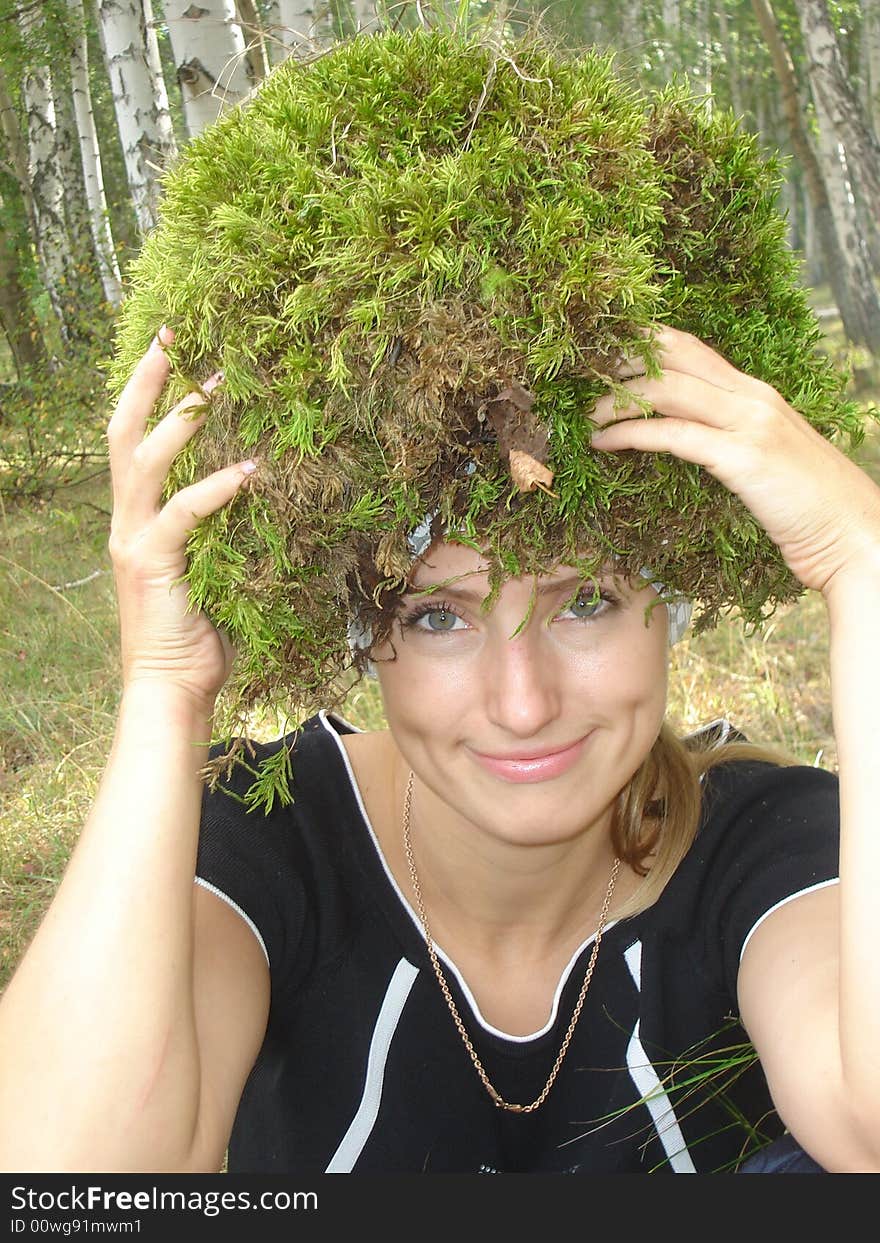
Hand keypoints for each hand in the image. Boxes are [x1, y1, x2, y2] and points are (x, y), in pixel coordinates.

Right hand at [107, 328, 255, 708]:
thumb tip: (270, 503)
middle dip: (147, 380)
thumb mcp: (213, 573)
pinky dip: (216, 487)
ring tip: (217, 384)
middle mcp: (125, 521)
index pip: (131, 441)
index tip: (169, 350)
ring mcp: (134, 540)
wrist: (172, 690)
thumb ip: (225, 534)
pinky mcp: (152, 563)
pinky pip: (183, 513)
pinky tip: (252, 470)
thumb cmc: (199, 638)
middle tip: (175, 334)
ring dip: (181, 417)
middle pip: (122, 431)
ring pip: (145, 459)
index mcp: (136, 520)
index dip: (146, 394)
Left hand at [589, 326, 879, 596]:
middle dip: (620, 359)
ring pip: (666, 388)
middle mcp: (753, 397)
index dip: (644, 344)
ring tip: (583, 413)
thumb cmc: (812, 511)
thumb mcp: (768, 463)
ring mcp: (750, 423)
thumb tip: (689, 443)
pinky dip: (631, 434)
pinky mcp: (743, 457)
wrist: (857, 537)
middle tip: (579, 374)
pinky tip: (605, 442)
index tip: (602, 354)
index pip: (692, 349)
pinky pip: (672, 434)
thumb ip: (732, 443)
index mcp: (758, 394)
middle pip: (673, 355)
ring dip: (615, 398)